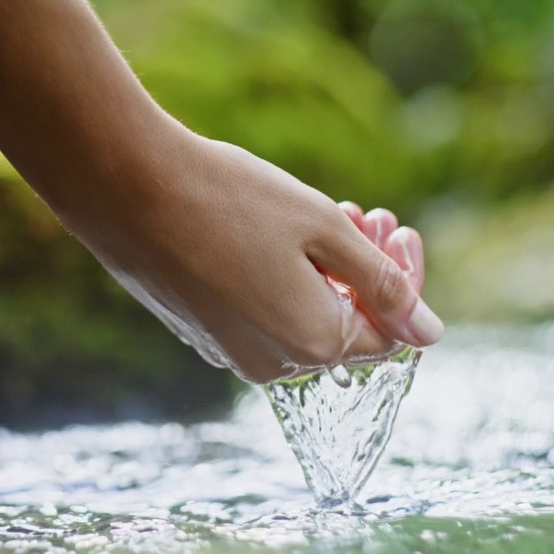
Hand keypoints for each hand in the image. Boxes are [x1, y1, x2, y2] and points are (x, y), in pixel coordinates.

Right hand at [80, 134, 442, 383]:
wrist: (122, 188)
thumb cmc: (226, 199)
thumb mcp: (322, 226)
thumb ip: (382, 282)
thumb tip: (431, 334)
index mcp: (314, 345)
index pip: (390, 333)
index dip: (402, 277)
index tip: (394, 225)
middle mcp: (271, 364)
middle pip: (343, 328)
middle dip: (363, 271)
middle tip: (364, 212)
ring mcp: (228, 351)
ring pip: (299, 318)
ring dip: (322, 272)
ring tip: (318, 213)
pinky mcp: (197, 331)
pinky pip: (257, 315)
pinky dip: (278, 279)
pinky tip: (270, 234)